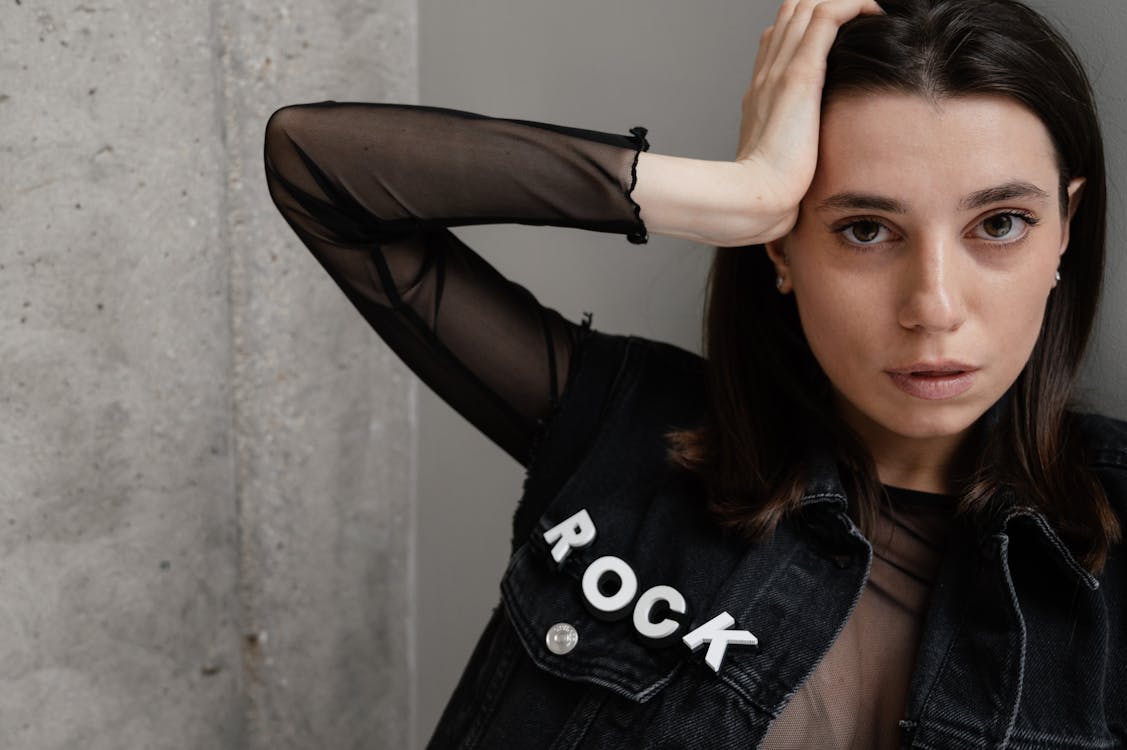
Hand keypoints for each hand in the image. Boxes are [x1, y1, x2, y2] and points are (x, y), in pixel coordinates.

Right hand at [735, 0, 882, 241]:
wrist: (756, 198)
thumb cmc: (770, 195)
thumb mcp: (782, 169)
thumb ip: (792, 156)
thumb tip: (806, 173)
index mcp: (760, 94)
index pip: (778, 40)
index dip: (805, 29)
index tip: (840, 40)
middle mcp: (766, 74)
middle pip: (791, 14)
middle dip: (826, 9)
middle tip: (861, 22)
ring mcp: (779, 70)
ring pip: (807, 6)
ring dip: (842, 4)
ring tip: (872, 14)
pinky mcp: (800, 74)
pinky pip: (828, 16)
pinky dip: (854, 6)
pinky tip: (877, 14)